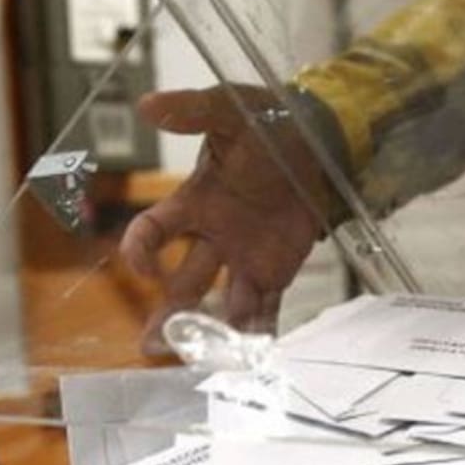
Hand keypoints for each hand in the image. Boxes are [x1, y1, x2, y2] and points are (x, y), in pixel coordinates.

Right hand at [119, 86, 327, 350]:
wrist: (324, 139)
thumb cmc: (271, 122)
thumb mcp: (230, 110)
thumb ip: (192, 110)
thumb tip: (147, 104)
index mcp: (193, 203)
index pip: (153, 231)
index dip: (140, 250)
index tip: (143, 267)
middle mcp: (212, 237)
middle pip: (181, 283)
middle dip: (167, 315)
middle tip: (151, 346)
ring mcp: (244, 259)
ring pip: (218, 304)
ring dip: (210, 334)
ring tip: (200, 360)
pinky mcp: (276, 271)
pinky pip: (263, 308)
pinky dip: (258, 332)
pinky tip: (252, 356)